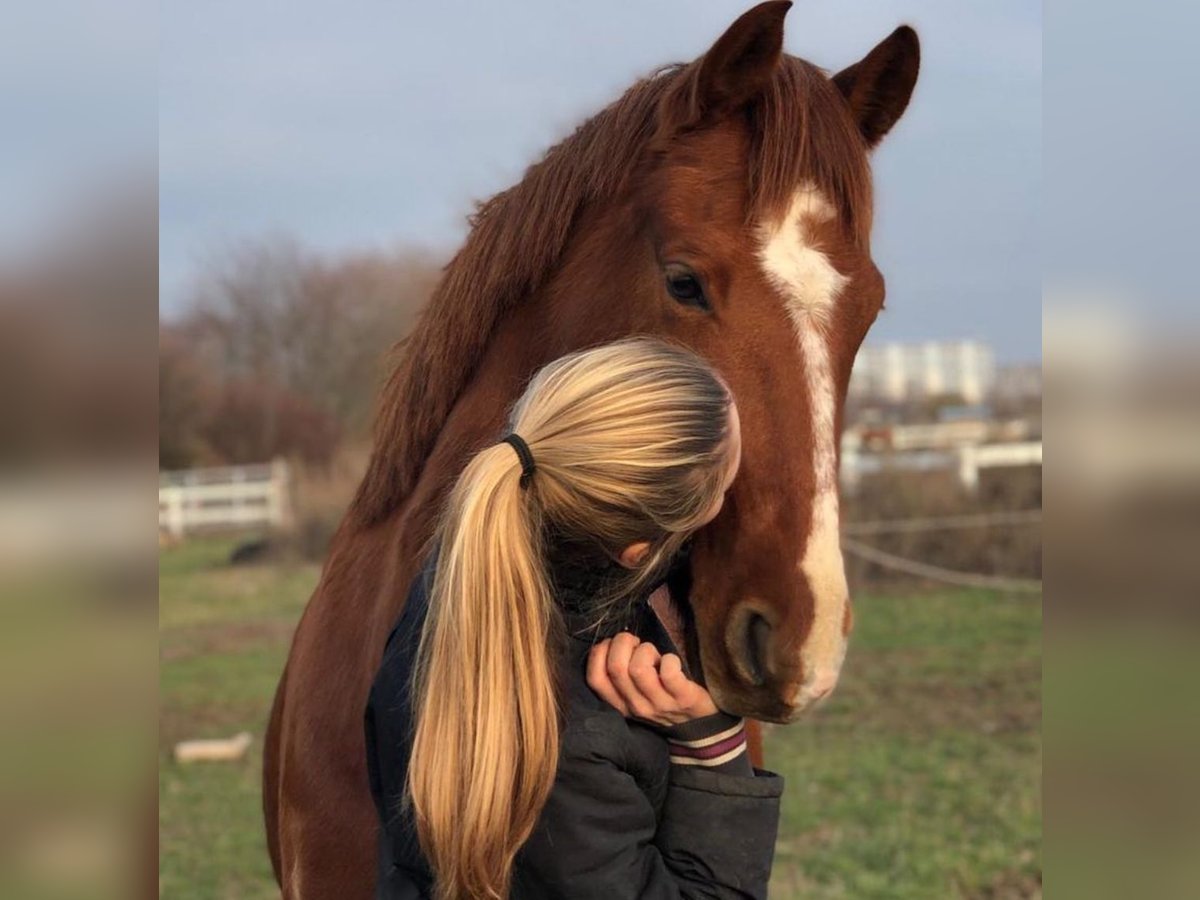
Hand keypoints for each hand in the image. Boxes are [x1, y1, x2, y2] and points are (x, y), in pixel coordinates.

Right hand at [586, 632, 718, 726]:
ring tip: (655, 655)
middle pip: (615, 667)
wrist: (699, 726)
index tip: (614, 645)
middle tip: (637, 644)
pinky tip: (672, 662)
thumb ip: (620, 675)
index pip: (594, 679)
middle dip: (623, 643)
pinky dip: (670, 660)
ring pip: (638, 669)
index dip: (599, 652)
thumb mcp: (635, 694)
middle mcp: (636, 707)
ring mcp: (660, 704)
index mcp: (620, 704)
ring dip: (646, 651)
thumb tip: (612, 643)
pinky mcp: (684, 699)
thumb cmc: (662, 699)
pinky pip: (669, 672)